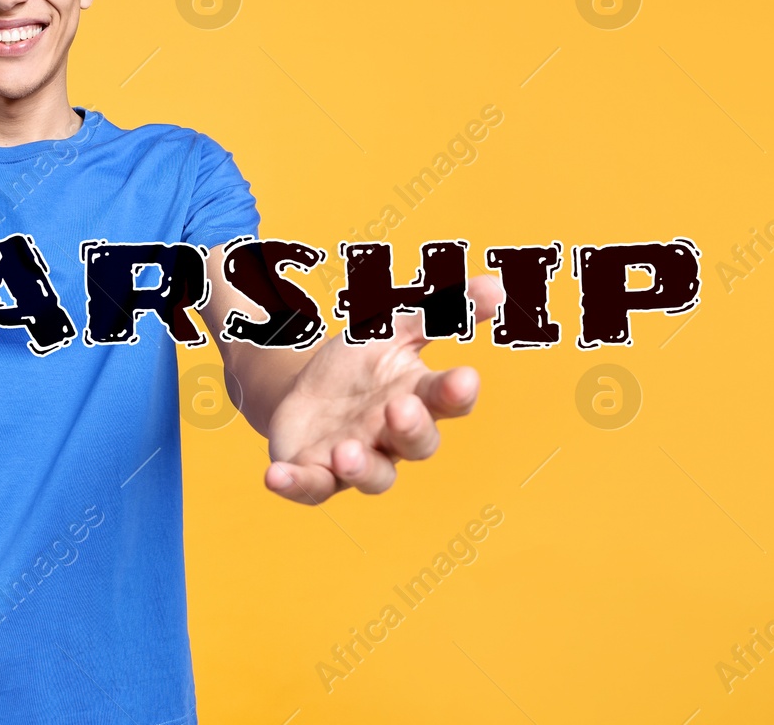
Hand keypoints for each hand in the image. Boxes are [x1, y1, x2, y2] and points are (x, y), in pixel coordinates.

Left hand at [262, 275, 503, 503]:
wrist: (303, 389)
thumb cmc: (360, 363)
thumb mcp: (390, 328)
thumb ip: (438, 312)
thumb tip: (498, 287)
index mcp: (417, 398)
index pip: (447, 400)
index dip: (457, 393)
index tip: (464, 377)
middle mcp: (392, 437)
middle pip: (416, 444)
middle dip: (410, 429)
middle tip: (398, 408)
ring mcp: (356, 459)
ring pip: (372, 476)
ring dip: (360, 467)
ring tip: (345, 452)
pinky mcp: (316, 473)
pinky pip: (311, 486)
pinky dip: (296, 485)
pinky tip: (275, 476)